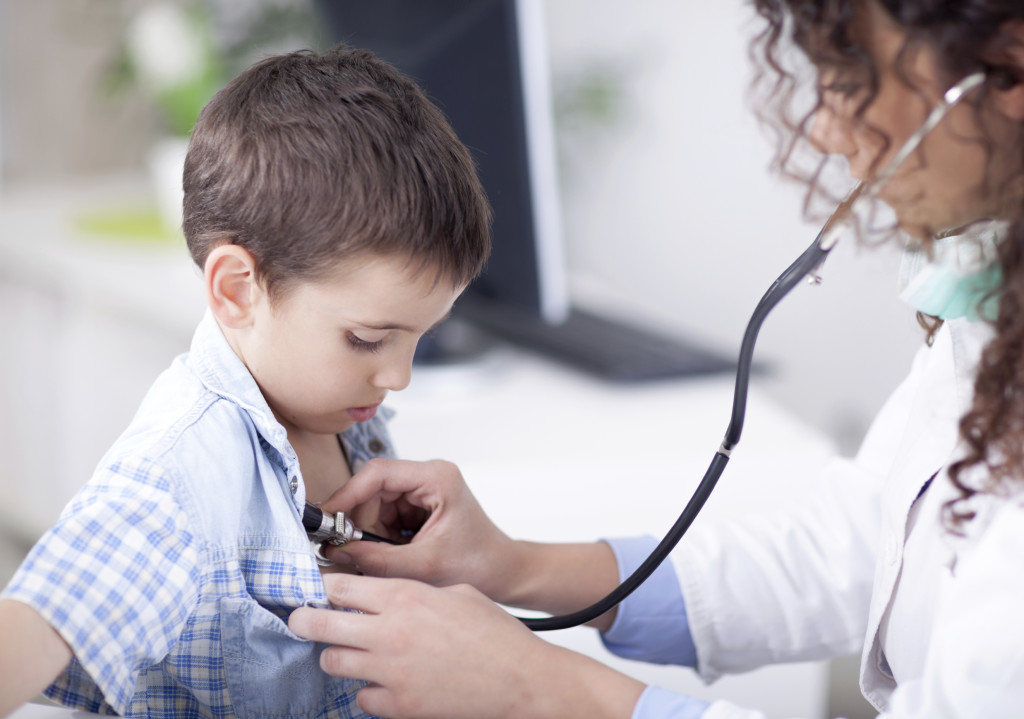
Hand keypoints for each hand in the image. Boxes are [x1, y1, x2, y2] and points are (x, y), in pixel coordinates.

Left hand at [288, 574, 643, 718]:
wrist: (521, 680)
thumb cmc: (496, 635)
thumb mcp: (456, 592)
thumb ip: (414, 592)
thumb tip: (382, 596)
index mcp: (406, 597)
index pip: (340, 586)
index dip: (321, 586)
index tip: (315, 589)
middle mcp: (390, 633)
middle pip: (319, 623)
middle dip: (304, 620)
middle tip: (301, 620)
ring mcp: (391, 673)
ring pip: (332, 662)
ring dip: (338, 655)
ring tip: (351, 652)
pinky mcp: (398, 706)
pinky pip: (361, 697)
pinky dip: (368, 689)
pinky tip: (385, 682)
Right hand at [320, 459, 523, 600]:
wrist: (502, 573)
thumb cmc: (477, 565)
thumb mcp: (422, 566)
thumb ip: (376, 558)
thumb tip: (334, 551)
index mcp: (437, 478)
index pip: (379, 473)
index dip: (347, 494)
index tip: (326, 518)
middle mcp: (428, 476)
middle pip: (372, 489)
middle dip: (359, 522)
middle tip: (348, 550)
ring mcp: (423, 489)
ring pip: (374, 505)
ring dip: (371, 533)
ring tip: (386, 558)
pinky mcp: (418, 505)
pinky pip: (383, 516)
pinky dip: (380, 537)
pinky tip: (395, 555)